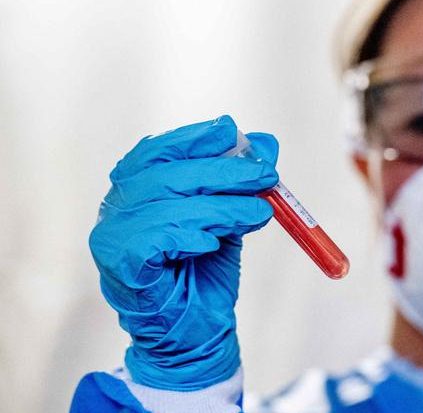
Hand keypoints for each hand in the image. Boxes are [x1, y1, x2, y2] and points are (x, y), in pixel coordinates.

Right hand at [89, 115, 278, 389]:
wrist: (196, 333)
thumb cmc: (205, 274)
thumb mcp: (230, 220)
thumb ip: (241, 184)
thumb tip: (267, 144)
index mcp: (138, 190)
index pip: (159, 151)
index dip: (195, 138)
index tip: (232, 132)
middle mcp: (118, 208)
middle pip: (166, 174)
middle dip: (223, 171)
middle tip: (267, 176)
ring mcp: (113, 236)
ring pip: (167, 206)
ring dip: (221, 207)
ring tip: (259, 214)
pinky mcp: (120, 265)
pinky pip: (155, 240)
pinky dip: (189, 235)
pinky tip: (212, 242)